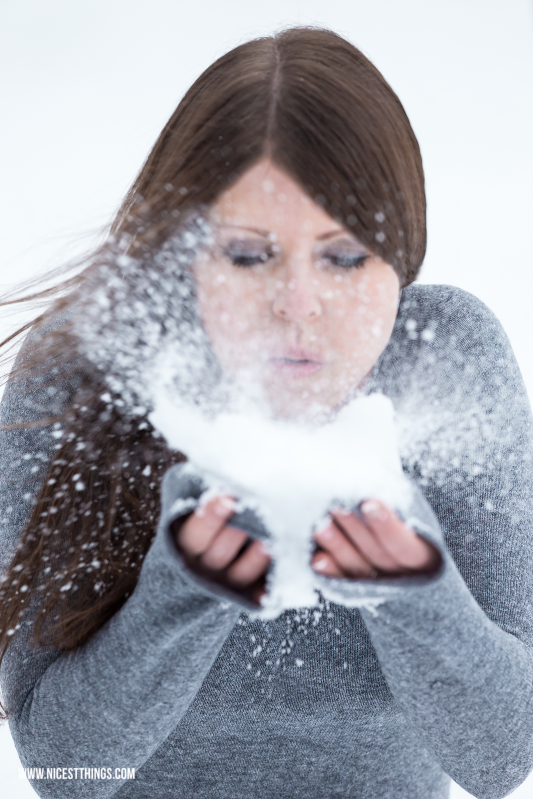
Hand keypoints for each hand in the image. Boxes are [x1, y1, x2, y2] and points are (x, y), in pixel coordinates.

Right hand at [171, 494, 271, 604]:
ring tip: (270, 540)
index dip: (210, 516)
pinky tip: (282, 572)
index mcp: (184, 543)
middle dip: (236, 532)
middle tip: (253, 512)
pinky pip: (258, 592)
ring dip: (255, 558)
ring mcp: (224, 583)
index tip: (227, 497)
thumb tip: (213, 461)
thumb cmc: (201, 527)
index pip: (193, 533)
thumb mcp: (189, 511)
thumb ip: (199, 492)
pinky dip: (268, 588)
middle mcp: (202, 567)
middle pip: (218, 554)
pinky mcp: (245, 593)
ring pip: (239, 574)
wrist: (194, 573)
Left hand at [311, 499, 440, 578]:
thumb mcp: (412, 513)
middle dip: (355, 528)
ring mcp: (379, 586)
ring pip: (358, 568)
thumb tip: (373, 476)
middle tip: (336, 504)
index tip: (368, 503)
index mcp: (427, 557)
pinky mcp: (358, 590)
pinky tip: (316, 559)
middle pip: (378, 555)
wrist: (405, 560)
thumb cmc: (408, 522)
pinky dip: (330, 571)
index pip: (408, 548)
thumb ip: (399, 504)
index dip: (388, 527)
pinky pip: (342, 582)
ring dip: (338, 546)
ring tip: (320, 524)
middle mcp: (405, 577)